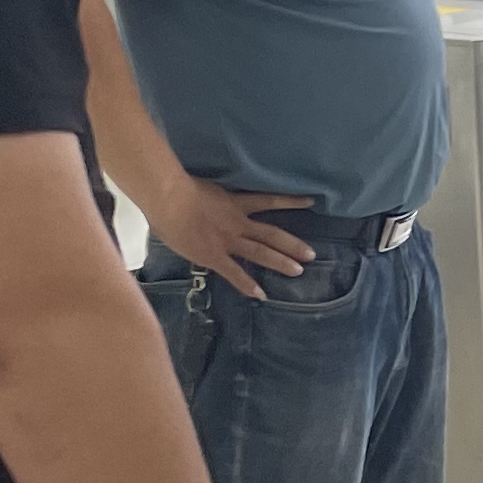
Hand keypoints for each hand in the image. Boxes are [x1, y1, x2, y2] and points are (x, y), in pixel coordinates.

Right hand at [155, 180, 313, 300]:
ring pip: (261, 253)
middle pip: (272, 234)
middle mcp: (238, 223)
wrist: (170, 199)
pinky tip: (261, 295)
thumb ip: (212, 195)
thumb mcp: (203, 187)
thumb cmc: (180, 188)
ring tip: (299, 271)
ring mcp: (228, 241)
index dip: (290, 202)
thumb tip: (209, 197)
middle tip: (312, 255)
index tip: (310, 202)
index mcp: (235, 203)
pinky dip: (247, 285)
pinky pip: (234, 273)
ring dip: (280, 263)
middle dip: (293, 245)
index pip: (269, 200)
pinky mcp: (214, 256)